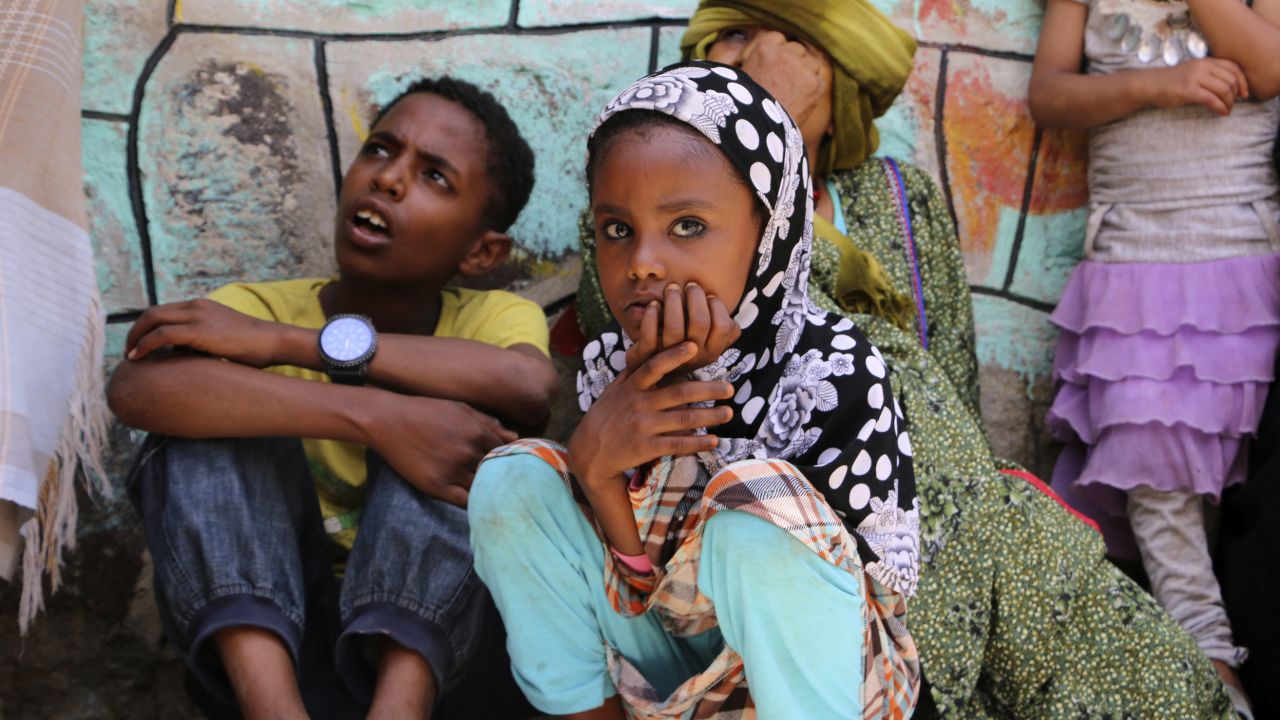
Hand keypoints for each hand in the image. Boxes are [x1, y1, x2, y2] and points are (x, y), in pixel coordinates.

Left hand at [125, 299, 300, 367]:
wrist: (273, 341)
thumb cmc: (254, 348)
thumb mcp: (223, 338)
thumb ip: (202, 342)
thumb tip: (186, 359)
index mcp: (201, 306)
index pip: (163, 311)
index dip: (145, 328)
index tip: (139, 345)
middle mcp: (196, 306)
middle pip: (151, 312)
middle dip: (134, 332)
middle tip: (129, 352)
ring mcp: (198, 315)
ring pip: (152, 319)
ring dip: (135, 338)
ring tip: (131, 357)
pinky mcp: (200, 330)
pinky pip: (163, 334)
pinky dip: (145, 345)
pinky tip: (139, 358)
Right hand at [365, 394, 516, 506]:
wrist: (388, 419)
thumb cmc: (426, 411)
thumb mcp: (462, 409)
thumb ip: (490, 423)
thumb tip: (516, 437)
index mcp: (477, 432)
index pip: (507, 454)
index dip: (511, 462)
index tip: (513, 468)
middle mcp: (468, 451)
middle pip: (498, 472)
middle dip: (504, 479)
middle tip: (510, 487)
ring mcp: (452, 469)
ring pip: (483, 488)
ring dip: (489, 493)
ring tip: (495, 498)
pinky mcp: (435, 485)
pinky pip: (464, 501)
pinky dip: (473, 503)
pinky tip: (476, 503)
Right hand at [568, 341, 734, 494]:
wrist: (588, 452)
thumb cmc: (604, 417)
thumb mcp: (613, 391)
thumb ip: (632, 373)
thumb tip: (645, 349)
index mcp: (632, 387)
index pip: (654, 366)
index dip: (674, 355)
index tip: (694, 346)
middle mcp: (639, 404)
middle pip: (679, 393)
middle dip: (708, 390)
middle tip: (730, 388)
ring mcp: (643, 426)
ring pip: (684, 419)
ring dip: (710, 416)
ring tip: (728, 413)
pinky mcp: (646, 448)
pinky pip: (678, 444)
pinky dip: (698, 442)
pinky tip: (714, 440)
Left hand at [626, 282, 740, 377]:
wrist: (657, 377)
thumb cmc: (687, 349)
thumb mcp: (709, 344)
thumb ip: (724, 333)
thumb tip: (732, 320)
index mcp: (712, 353)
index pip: (722, 327)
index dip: (717, 306)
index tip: (709, 295)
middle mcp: (694, 357)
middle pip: (700, 322)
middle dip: (696, 297)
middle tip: (691, 285)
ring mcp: (671, 358)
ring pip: (674, 326)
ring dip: (673, 301)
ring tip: (672, 288)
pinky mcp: (648, 356)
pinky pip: (650, 334)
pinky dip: (651, 315)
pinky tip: (653, 304)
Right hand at [737, 30, 831, 130]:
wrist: (754, 131)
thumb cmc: (743, 106)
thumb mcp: (742, 74)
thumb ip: (756, 59)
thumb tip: (766, 53)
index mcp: (763, 47)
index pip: (778, 38)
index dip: (775, 52)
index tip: (770, 66)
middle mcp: (784, 54)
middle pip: (796, 49)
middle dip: (791, 62)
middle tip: (782, 82)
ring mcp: (801, 68)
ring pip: (811, 62)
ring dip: (804, 73)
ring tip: (791, 92)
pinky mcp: (814, 84)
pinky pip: (819, 78)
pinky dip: (812, 88)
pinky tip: (799, 100)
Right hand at [1150, 58, 1248, 114]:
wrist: (1151, 85)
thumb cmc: (1172, 81)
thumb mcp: (1194, 72)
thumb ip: (1210, 74)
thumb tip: (1229, 87)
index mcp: (1206, 61)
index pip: (1233, 67)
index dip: (1243, 81)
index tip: (1244, 93)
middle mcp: (1203, 67)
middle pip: (1231, 79)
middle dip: (1236, 94)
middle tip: (1233, 104)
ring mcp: (1195, 78)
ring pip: (1224, 89)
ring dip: (1229, 102)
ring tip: (1227, 109)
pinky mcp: (1189, 90)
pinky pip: (1211, 99)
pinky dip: (1220, 107)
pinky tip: (1222, 113)